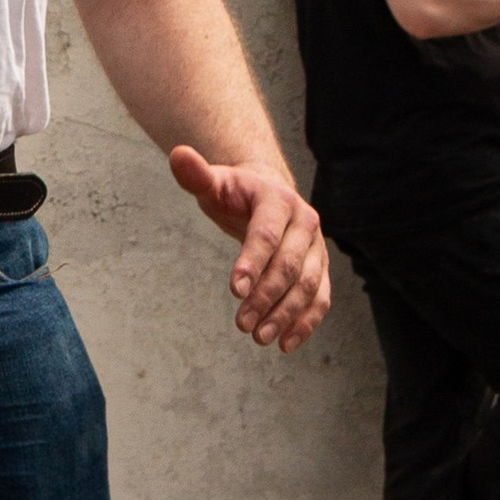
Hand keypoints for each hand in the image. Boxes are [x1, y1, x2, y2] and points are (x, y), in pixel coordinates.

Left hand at [169, 149, 331, 353]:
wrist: (267, 194)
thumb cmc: (234, 191)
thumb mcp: (214, 182)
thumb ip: (196, 174)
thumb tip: (178, 155)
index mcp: (279, 199)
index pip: (267, 234)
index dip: (252, 262)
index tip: (234, 290)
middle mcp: (306, 222)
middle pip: (289, 264)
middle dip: (267, 297)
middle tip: (243, 325)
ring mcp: (317, 247)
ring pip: (308, 285)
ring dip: (287, 315)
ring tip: (260, 338)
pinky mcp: (321, 269)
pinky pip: (320, 298)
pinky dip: (307, 322)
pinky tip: (287, 345)